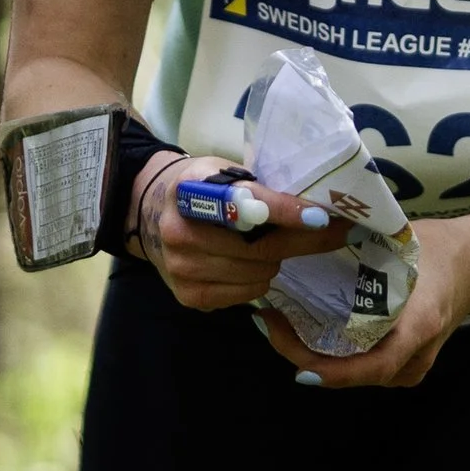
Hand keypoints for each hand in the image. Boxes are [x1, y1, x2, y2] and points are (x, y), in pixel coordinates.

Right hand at [135, 153, 349, 310]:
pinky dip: (256, 281)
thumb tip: (318, 210)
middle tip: (313, 229)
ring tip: (258, 245)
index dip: (283, 210)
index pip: (243, 202)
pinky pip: (247, 294)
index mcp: (189, 189)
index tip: (319, 216)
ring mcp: (182, 268)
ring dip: (271, 260)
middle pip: (260, 247)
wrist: (150, 215)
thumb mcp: (222, 173)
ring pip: (259, 274)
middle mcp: (179, 232)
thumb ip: (258, 189)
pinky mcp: (189, 296)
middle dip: (295, 239)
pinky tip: (244, 265)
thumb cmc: (200, 189)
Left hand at [257, 207, 469, 389]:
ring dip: (313, 355)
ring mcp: (412, 366)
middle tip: (267, 322)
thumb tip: (303, 221)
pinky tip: (303, 331)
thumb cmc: (437, 249)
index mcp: (420, 323)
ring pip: (355, 373)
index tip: (295, 357)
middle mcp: (416, 355)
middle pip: (355, 374)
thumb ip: (358, 239)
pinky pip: (362, 368)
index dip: (331, 370)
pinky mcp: (404, 366)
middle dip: (305, 354)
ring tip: (278, 323)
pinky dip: (331, 355)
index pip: (374, 366)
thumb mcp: (401, 240)